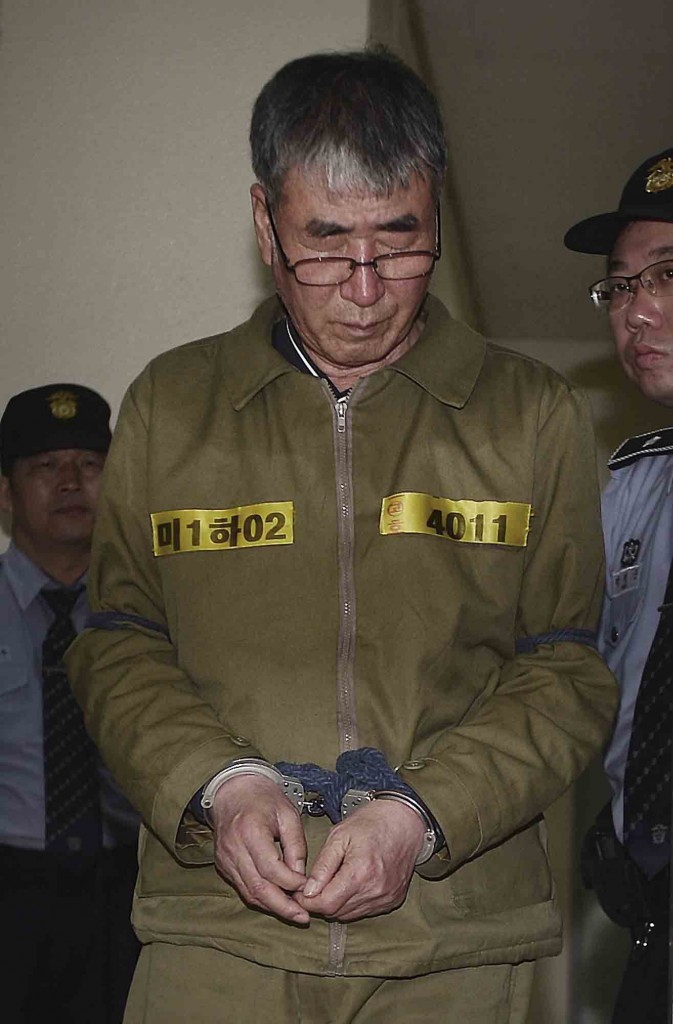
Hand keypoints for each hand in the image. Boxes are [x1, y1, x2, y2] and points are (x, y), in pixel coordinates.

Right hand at [210, 775, 308, 923]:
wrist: (233, 790)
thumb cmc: (263, 798)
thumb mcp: (288, 814)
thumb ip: (296, 845)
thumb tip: (302, 876)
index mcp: (250, 831)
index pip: (271, 868)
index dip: (291, 882)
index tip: (308, 887)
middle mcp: (234, 848)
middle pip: (258, 888)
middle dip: (282, 907)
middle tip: (303, 917)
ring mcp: (225, 858)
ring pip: (249, 893)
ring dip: (272, 906)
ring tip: (294, 914)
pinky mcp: (223, 865)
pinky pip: (243, 888)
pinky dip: (261, 897)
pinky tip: (277, 901)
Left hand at [294, 798, 425, 921]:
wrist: (406, 822)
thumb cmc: (372, 823)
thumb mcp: (339, 835)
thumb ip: (322, 866)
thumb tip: (308, 891)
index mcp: (360, 873)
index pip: (326, 903)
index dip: (307, 900)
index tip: (299, 892)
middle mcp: (375, 890)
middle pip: (336, 912)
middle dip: (320, 902)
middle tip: (312, 886)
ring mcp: (386, 898)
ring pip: (349, 914)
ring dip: (336, 903)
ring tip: (332, 882)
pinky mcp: (393, 900)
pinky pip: (365, 911)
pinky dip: (353, 902)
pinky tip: (351, 884)